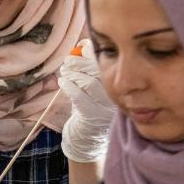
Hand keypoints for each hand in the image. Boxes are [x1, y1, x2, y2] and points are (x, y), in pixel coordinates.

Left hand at [59, 46, 114, 161]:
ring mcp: (104, 108)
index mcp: (120, 85)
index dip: (95, 52)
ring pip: (89, 83)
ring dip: (73, 73)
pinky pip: (79, 97)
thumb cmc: (89, 107)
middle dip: (82, 61)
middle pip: (100, 71)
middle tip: (69, 59)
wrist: (88, 139)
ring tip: (64, 70)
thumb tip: (83, 44)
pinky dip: (69, 86)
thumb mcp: (93, 87)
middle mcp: (117, 96)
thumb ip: (91, 67)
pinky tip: (62, 82)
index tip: (82, 47)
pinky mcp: (91, 117)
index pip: (111, 63)